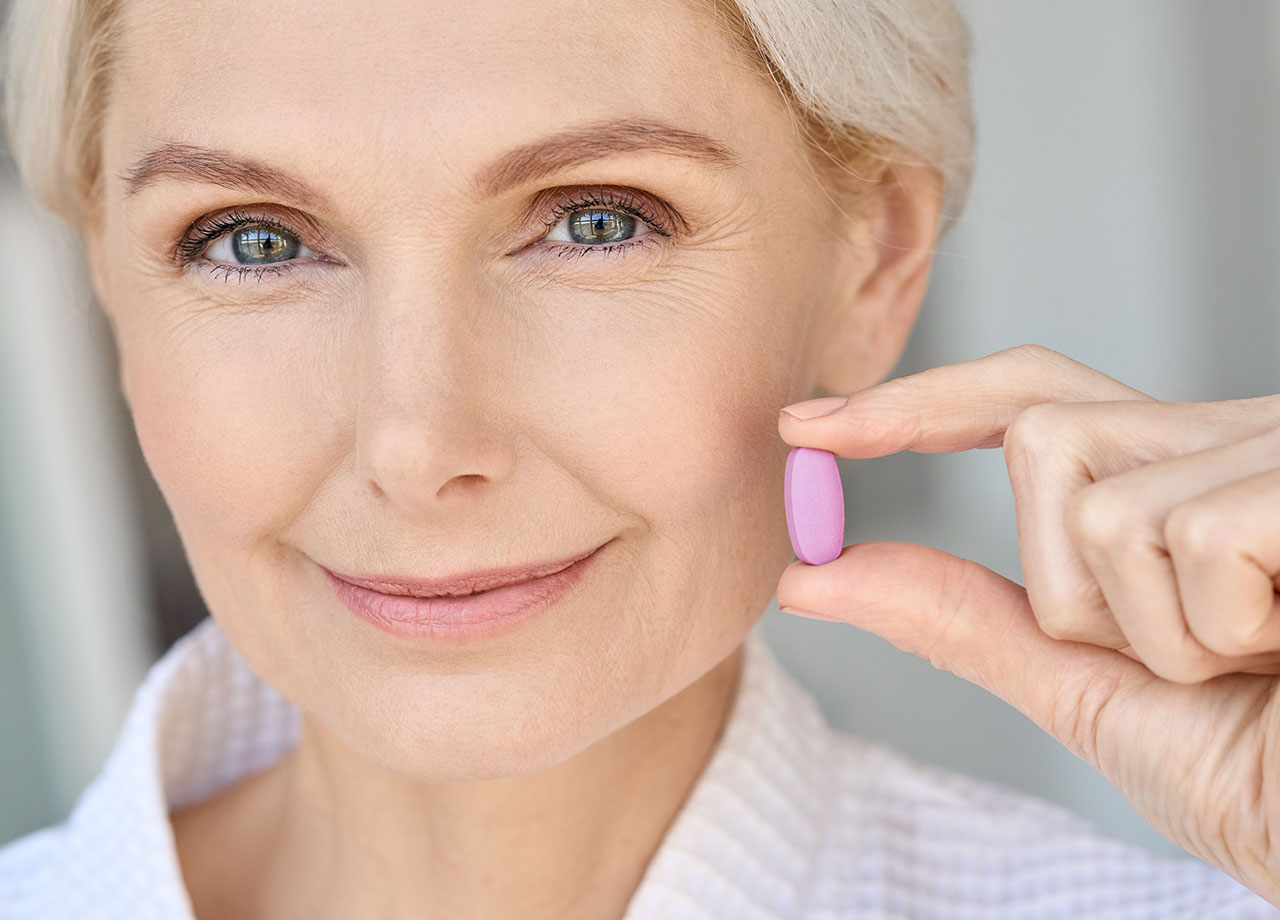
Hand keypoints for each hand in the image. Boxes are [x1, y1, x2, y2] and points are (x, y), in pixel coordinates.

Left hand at [775, 344, 1279, 903]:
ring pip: (1096, 502)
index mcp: (1171, 478)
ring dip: (1151, 632)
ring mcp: (1273, 449)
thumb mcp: (1087, 690)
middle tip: (1177, 660)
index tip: (806, 426)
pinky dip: (1210, 633)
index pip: (1023, 397)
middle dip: (1065, 578)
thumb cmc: (1264, 772)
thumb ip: (962, 620)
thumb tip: (816, 575)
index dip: (912, 404)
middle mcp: (1225, 437)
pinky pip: (1175, 537)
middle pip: (1037, 430)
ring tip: (1252, 663)